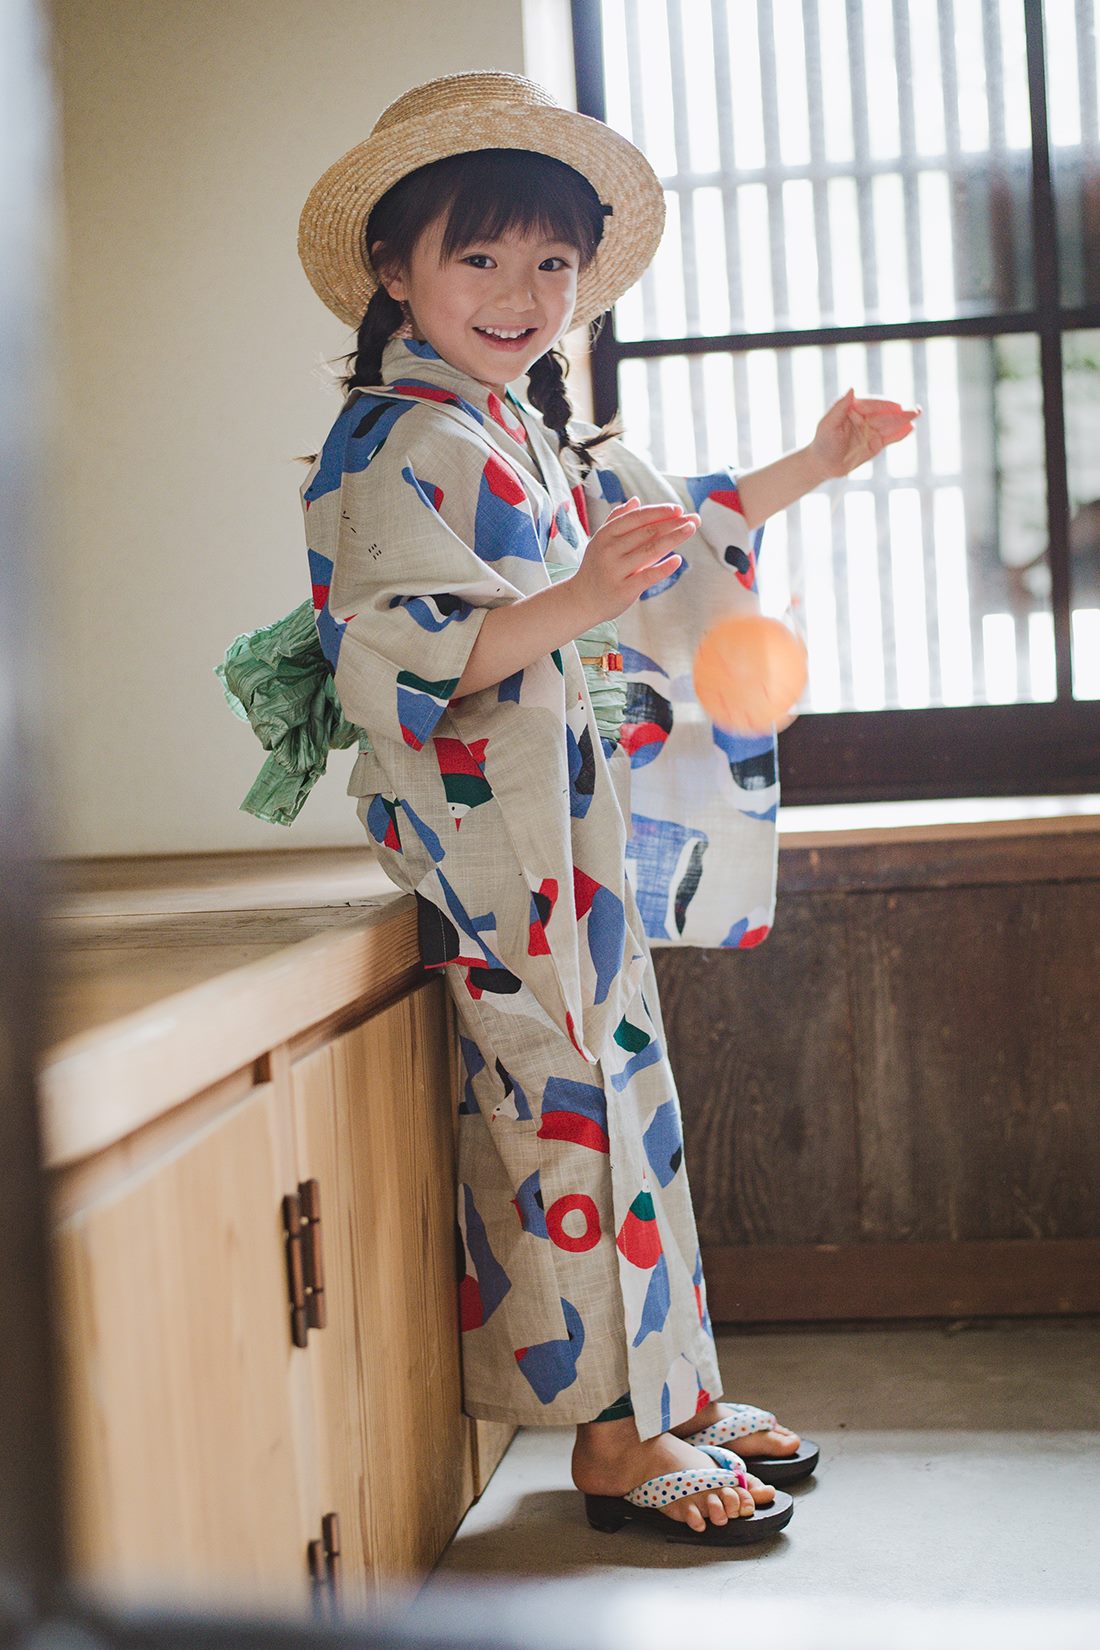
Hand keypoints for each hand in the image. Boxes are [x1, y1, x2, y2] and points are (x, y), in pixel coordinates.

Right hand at [571, 496, 699, 624]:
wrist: (581, 600)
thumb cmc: (596, 567)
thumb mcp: (601, 541)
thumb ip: (617, 519)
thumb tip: (636, 500)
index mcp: (606, 534)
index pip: (637, 518)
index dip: (659, 512)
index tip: (678, 509)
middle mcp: (609, 550)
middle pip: (647, 532)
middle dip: (673, 523)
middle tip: (694, 519)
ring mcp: (615, 570)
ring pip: (650, 551)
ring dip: (674, 539)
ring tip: (690, 530)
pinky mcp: (623, 590)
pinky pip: (647, 576)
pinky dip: (664, 567)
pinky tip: (678, 560)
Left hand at [808, 388, 920, 479]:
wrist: (822, 465)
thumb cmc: (822, 442)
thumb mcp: (828, 424)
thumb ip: (840, 407)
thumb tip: (852, 388)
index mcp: (853, 408)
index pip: (872, 405)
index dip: (885, 406)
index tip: (896, 406)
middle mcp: (865, 417)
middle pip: (884, 415)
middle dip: (900, 413)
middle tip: (915, 410)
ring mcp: (871, 430)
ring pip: (890, 425)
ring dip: (904, 421)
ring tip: (917, 414)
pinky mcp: (876, 444)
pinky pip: (890, 438)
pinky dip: (899, 434)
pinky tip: (910, 429)